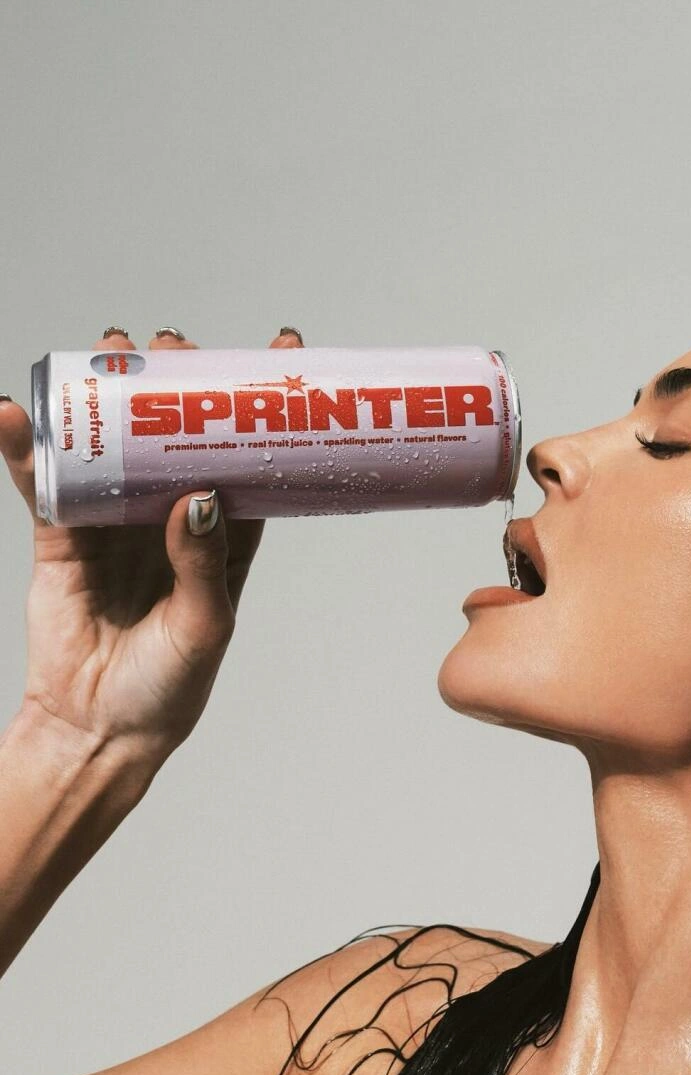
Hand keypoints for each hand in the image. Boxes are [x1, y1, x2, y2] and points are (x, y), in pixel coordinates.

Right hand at [0, 327, 304, 780]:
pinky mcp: (64, 538)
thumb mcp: (205, 624)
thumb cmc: (169, 686)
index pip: (249, 459)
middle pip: (178, 437)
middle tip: (175, 346)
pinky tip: (16, 414)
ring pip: (116, 445)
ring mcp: (117, 523)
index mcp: (223, 536)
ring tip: (113, 350)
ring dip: (111, 398)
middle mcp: (172, 520)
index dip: (261, 408)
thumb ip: (205, 563)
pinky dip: (28, 450)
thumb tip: (201, 496)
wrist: (100, 728)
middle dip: (176, 386)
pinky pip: (46, 485)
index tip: (281, 351)